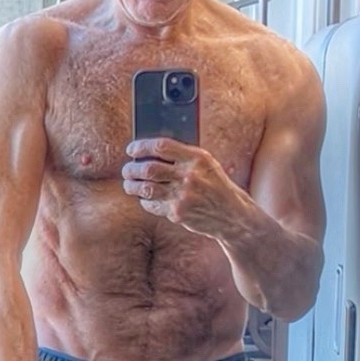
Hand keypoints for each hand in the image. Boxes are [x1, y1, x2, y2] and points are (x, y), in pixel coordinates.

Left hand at [122, 138, 244, 237]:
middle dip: (131, 169)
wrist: (232, 214)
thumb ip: (182, 156)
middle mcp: (189, 176)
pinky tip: (145, 198)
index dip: (141, 146)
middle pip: (148, 168)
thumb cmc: (215, 185)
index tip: (131, 149)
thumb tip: (149, 151)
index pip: (161, 146)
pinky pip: (152, 205)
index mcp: (197, 158)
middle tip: (126, 170)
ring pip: (145, 189)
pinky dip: (145, 201)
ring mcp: (182, 196)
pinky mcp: (177, 213)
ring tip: (129, 184)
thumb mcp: (206, 164)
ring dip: (132, 186)